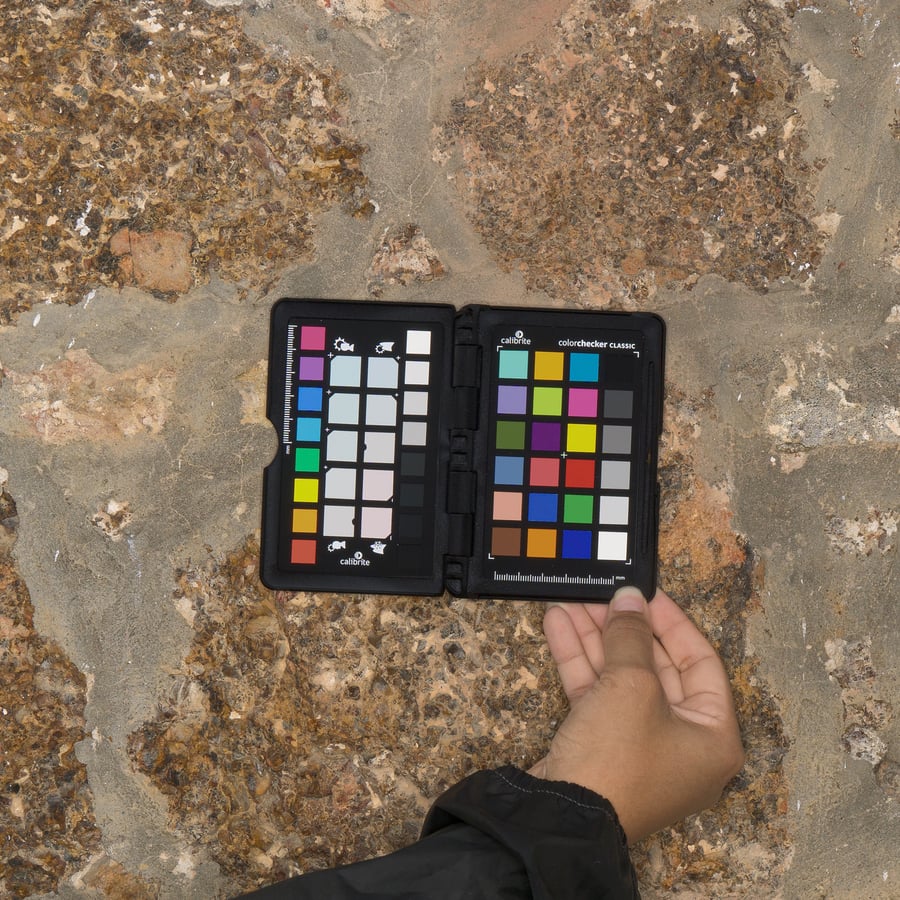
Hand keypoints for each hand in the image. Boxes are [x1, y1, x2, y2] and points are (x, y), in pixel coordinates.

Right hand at [529, 587, 744, 844]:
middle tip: (602, 594)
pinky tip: (558, 625)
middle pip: (656, 667)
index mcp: (713, 735)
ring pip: (620, 677)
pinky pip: (596, 694)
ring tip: (572, 601)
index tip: (646, 592)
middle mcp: (682, 741)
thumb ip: (632, 636)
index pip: (700, 661)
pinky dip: (579, 661)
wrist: (562, 819)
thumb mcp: (632, 685)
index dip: (671, 622)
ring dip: (595, 638)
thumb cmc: (618, 757)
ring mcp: (640, 745)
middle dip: (625, 628)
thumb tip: (630, 598)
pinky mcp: (602, 747)